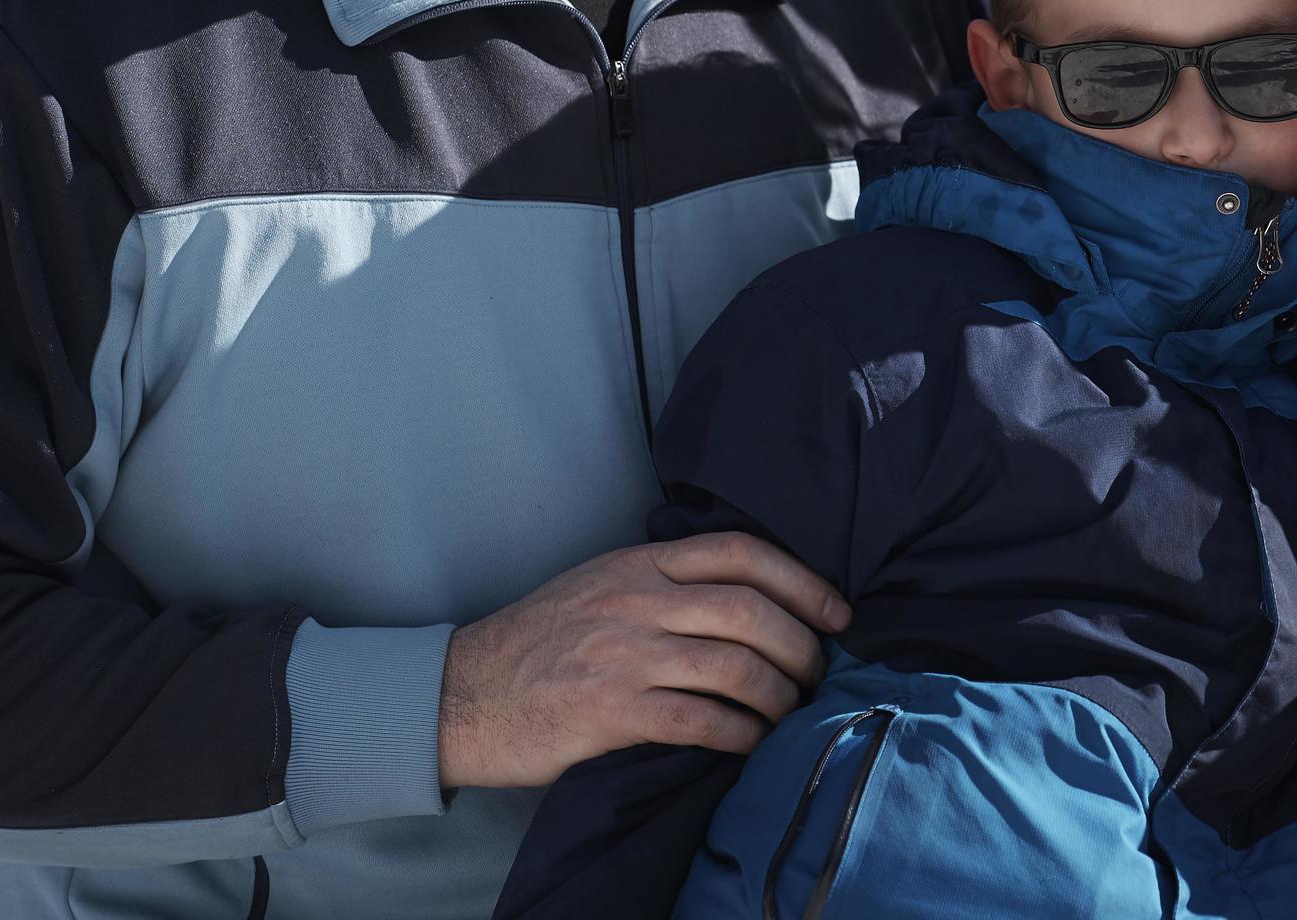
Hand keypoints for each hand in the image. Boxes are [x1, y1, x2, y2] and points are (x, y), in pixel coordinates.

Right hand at [437, 532, 851, 789]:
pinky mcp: (609, 713)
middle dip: (801, 645)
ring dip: (778, 694)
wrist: (459, 695)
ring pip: (735, 666)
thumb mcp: (600, 585)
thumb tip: (749, 596)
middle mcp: (636, 601)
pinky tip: (751, 743)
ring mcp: (623, 656)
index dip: (802, 580)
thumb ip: (664, 580)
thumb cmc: (538, 642)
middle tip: (818, 673)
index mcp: (638, 564)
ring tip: (789, 712)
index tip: (836, 612)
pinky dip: (740, 734)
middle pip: (750, 610)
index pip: (740, 552)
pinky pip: (700, 720)